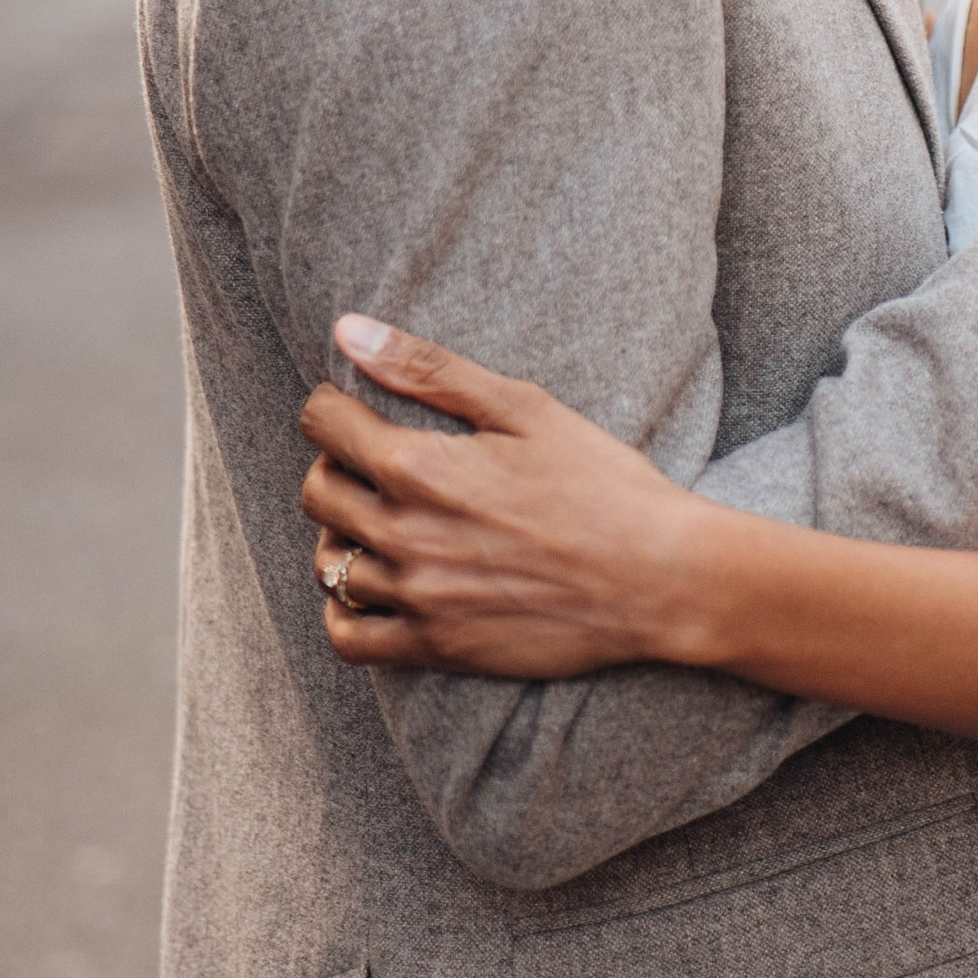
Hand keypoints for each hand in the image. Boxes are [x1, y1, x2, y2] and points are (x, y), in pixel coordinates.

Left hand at [299, 318, 710, 677]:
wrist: (660, 577)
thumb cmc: (601, 484)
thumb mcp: (523, 408)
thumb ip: (429, 370)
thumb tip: (348, 331)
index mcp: (420, 468)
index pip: (324, 424)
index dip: (335, 405)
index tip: (357, 407)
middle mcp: (404, 535)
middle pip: (317, 491)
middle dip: (336, 464)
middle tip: (379, 460)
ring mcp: (417, 598)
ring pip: (328, 563)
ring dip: (343, 534)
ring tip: (384, 519)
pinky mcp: (436, 647)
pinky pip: (349, 636)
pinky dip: (344, 609)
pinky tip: (375, 585)